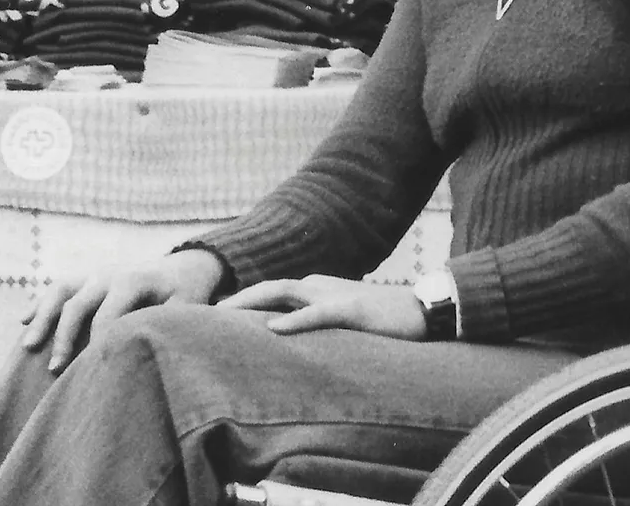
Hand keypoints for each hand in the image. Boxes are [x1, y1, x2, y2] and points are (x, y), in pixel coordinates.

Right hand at [20, 250, 225, 372]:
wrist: (184, 265)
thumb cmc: (185, 294)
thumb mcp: (184, 308)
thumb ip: (165, 327)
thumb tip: (148, 354)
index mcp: (133, 280)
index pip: (107, 316)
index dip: (98, 345)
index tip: (91, 372)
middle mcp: (109, 273)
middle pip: (78, 305)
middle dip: (65, 338)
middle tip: (55, 370)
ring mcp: (95, 273)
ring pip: (61, 291)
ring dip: (43, 317)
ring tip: (29, 346)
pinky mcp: (87, 277)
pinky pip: (58, 287)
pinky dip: (40, 303)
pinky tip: (23, 321)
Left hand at [219, 275, 427, 339]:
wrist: (424, 310)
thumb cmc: (383, 322)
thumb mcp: (344, 324)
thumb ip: (317, 328)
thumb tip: (289, 343)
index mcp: (316, 290)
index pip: (271, 293)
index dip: (243, 303)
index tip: (215, 318)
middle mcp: (319, 287)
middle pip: (269, 289)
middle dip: (237, 301)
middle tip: (206, 316)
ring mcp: (334, 296)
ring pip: (285, 293)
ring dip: (253, 303)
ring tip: (225, 315)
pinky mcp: (352, 310)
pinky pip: (317, 314)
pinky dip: (293, 321)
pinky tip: (274, 329)